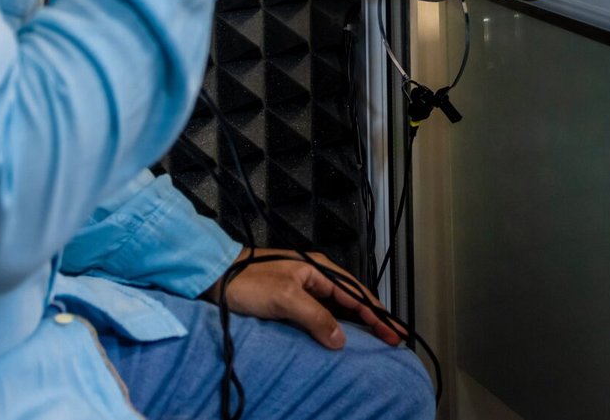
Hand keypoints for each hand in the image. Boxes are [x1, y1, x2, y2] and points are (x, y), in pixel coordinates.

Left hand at [214, 248, 402, 348]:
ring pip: (339, 307)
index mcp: (318, 270)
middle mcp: (314, 277)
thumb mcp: (284, 299)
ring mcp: (304, 287)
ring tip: (375, 339)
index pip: (357, 295)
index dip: (377, 315)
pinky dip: (337, 324)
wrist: (216, 276)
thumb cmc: (246, 281)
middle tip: (392, 338)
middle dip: (374, 319)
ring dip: (357, 323)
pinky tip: (342, 335)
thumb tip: (340, 338)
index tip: (393, 332)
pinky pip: (323, 313)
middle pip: (352, 300)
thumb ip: (315, 317)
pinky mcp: (292, 300)